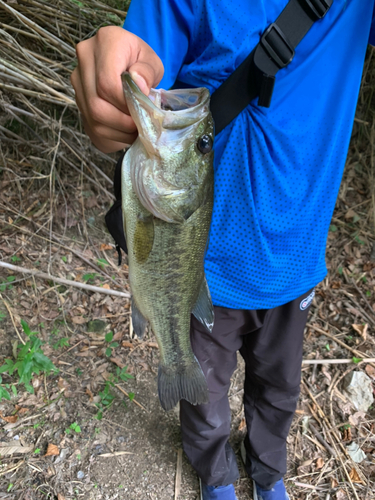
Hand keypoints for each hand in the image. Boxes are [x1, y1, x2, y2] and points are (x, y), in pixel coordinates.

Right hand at [71, 26, 163, 152]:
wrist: (127, 65)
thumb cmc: (142, 64)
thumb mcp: (153, 62)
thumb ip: (148, 72)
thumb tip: (139, 86)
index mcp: (106, 42)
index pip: (107, 83)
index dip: (125, 104)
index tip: (142, 111)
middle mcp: (84, 59)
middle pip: (97, 105)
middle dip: (122, 122)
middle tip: (139, 126)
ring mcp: (77, 81)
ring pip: (93, 119)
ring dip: (118, 132)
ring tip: (135, 130)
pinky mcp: (78, 101)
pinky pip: (92, 127)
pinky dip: (112, 136)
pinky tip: (125, 132)